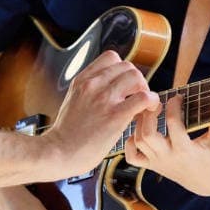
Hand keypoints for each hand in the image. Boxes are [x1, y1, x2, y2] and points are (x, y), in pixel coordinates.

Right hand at [46, 51, 158, 175]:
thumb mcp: (73, 99)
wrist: (59, 152)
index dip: (123, 70)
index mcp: (82, 79)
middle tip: (136, 97)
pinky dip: (151, 102)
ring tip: (142, 106)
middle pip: (128, 67)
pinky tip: (148, 111)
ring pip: (137, 77)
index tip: (125, 85)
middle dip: (136, 81)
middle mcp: (93, 84)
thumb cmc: (67, 133)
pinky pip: (143, 97)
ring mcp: (104, 98)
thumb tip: (110, 86)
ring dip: (145, 90)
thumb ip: (89, 89)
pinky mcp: (115, 115)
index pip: (111, 57)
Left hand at [124, 95, 209, 196]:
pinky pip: (132, 157)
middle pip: (147, 134)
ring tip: (149, 112)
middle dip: (149, 114)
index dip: (174, 105)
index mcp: (184, 149)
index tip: (178, 96)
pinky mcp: (151, 166)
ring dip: (140, 123)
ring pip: (139, 141)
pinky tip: (139, 132)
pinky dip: (130, 143)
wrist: (206, 182)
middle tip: (157, 103)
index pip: (173, 122)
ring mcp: (157, 162)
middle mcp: (167, 157)